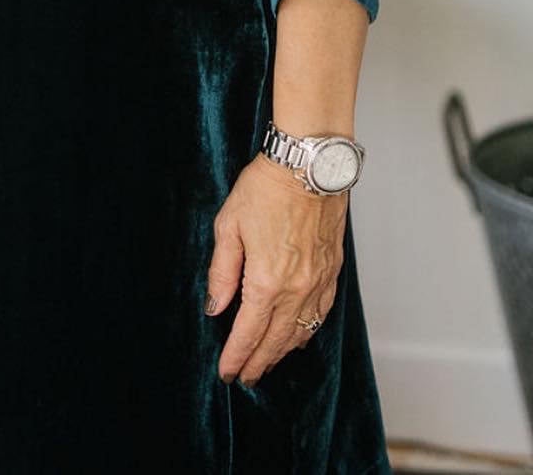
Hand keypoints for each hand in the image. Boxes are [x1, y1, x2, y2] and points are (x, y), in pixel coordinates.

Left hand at [205, 156, 344, 385]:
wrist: (308, 168)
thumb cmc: (265, 190)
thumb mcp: (229, 226)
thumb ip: (222, 272)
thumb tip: (215, 308)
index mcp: (267, 281)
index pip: (248, 332)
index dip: (236, 356)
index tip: (226, 372)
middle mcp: (296, 291)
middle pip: (275, 341)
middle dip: (258, 362)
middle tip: (244, 377)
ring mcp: (318, 285)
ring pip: (300, 333)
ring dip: (281, 353)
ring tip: (265, 363)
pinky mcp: (332, 275)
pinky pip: (319, 317)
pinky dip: (305, 333)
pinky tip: (296, 338)